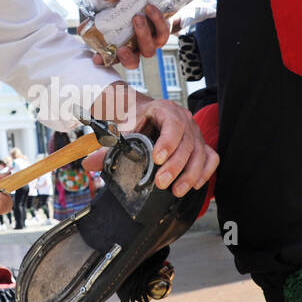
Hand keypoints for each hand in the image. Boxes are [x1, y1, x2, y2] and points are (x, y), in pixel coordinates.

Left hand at [86, 87, 216, 197]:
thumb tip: (89, 164)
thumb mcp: (120, 129)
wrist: (143, 114)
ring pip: (201, 153)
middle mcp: (185, 120)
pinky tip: (194, 185)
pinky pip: (211, 157)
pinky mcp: (201, 145)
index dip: (168, 142)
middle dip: (176, 166)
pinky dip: (205, 172)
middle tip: (162, 183)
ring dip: (190, 174)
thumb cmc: (134, 120)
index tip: (157, 159)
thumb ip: (106, 147)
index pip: (173, 124)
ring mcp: (195, 133)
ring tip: (177, 191)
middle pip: (188, 142)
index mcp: (165, 110)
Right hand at [91, 5, 170, 69]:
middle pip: (133, 63)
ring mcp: (151, 43)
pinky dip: (156, 20)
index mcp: (123, 48)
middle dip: (127, 57)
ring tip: (137, 18)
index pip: (111, 60)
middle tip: (122, 48)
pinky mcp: (164, 32)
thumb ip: (97, 21)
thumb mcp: (111, 15)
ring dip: (142, 35)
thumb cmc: (129, 10)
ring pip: (149, 50)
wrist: (153, 0)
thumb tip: (81, 28)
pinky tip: (149, 7)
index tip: (96, 60)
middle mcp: (137, 50)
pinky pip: (163, 31)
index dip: (104, 62)